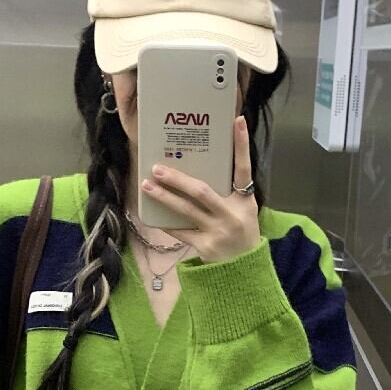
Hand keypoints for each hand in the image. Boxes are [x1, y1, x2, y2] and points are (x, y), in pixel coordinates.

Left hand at [140, 115, 259, 263]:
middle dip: (177, 178)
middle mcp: (232, 214)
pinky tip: (152, 214)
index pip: (243, 168)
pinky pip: (180, 231)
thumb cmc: (240, 231)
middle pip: (201, 191)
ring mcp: (217, 231)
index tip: (237, 120)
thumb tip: (198, 167)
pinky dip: (166, 222)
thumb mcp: (243, 209)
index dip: (241, 145)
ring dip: (164, 197)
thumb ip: (227, 191)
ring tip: (146, 186)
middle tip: (157, 167)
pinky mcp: (205, 247)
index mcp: (244, 201)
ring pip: (186, 210)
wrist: (244, 268)